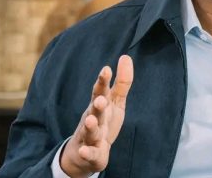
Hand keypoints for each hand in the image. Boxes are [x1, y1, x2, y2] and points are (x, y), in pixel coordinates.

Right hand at [61, 55, 133, 177]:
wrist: (85, 153)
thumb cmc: (103, 121)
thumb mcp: (115, 102)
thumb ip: (122, 82)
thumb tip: (126, 56)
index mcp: (100, 106)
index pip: (100, 92)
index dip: (103, 82)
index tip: (106, 69)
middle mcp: (93, 119)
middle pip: (94, 111)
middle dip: (97, 105)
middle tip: (100, 99)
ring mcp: (90, 136)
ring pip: (90, 131)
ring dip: (90, 126)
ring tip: (91, 120)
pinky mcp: (91, 154)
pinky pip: (89, 153)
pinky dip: (87, 152)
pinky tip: (85, 151)